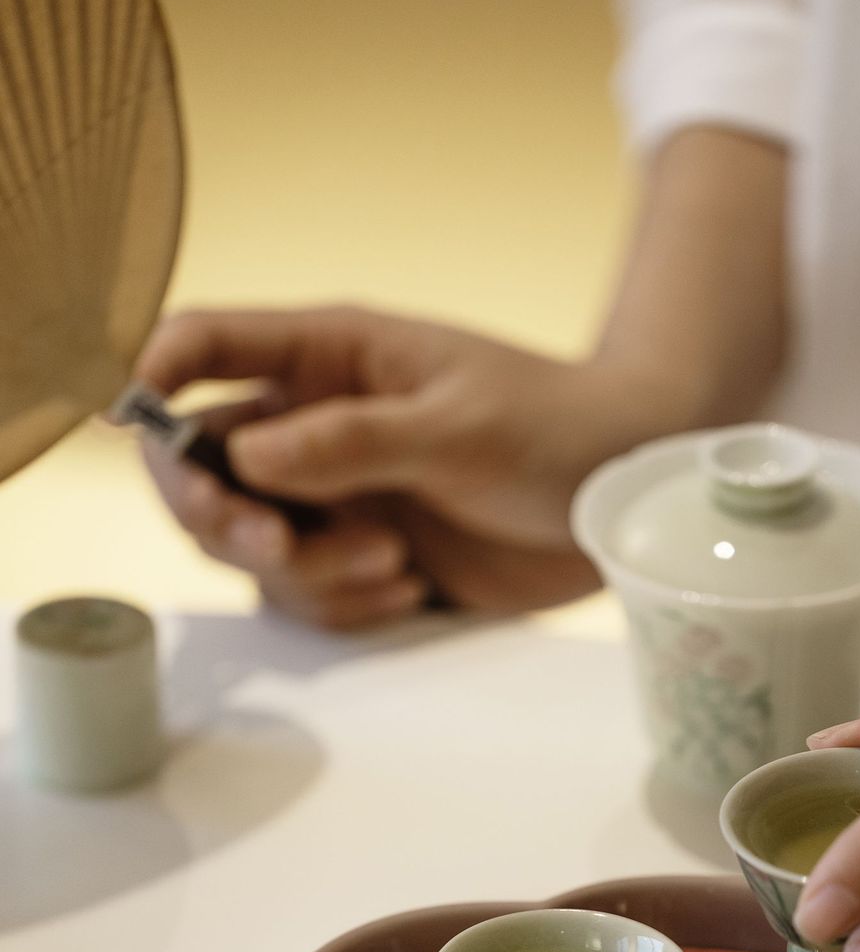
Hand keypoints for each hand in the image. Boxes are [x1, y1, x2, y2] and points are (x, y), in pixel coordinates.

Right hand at [134, 305, 700, 626]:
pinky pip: (309, 598)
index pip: (205, 347)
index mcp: (330, 358)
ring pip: (252, 549)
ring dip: (307, 572)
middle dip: (223, 516)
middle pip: (201, 469)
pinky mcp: (366, 559)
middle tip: (279, 545)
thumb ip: (352, 441)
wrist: (627, 497)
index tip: (139, 423)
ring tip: (394, 561)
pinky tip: (408, 587)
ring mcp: (337, 497)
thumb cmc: (559, 429)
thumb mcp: (460, 427)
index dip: (156, 378)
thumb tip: (245, 453)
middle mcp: (316, 426)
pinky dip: (344, 604)